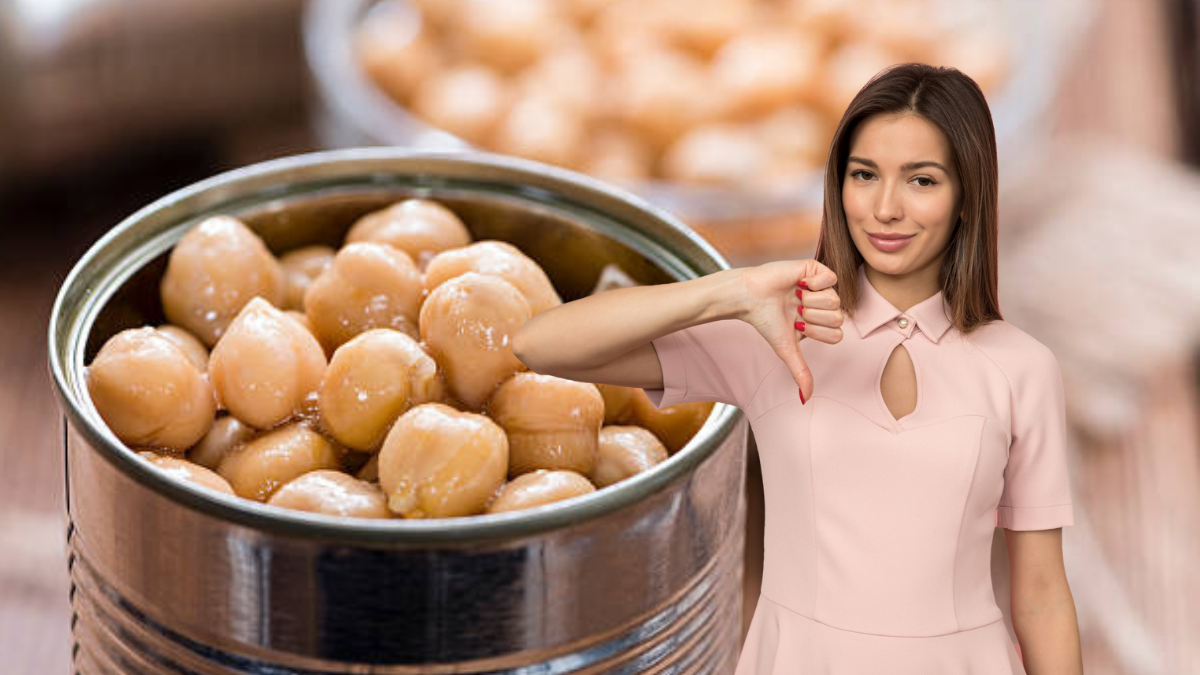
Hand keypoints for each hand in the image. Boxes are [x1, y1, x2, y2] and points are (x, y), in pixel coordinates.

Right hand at [736, 259, 841, 403]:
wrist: (750, 298)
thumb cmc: (766, 321)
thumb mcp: (786, 350)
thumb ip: (800, 372)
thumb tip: (805, 399)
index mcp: (821, 322)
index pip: (837, 334)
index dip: (817, 332)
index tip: (798, 325)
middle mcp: (824, 304)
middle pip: (838, 317)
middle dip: (813, 317)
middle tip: (795, 309)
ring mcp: (821, 286)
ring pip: (835, 300)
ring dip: (810, 301)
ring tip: (795, 296)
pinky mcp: (815, 268)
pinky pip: (831, 278)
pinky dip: (814, 283)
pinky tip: (799, 282)